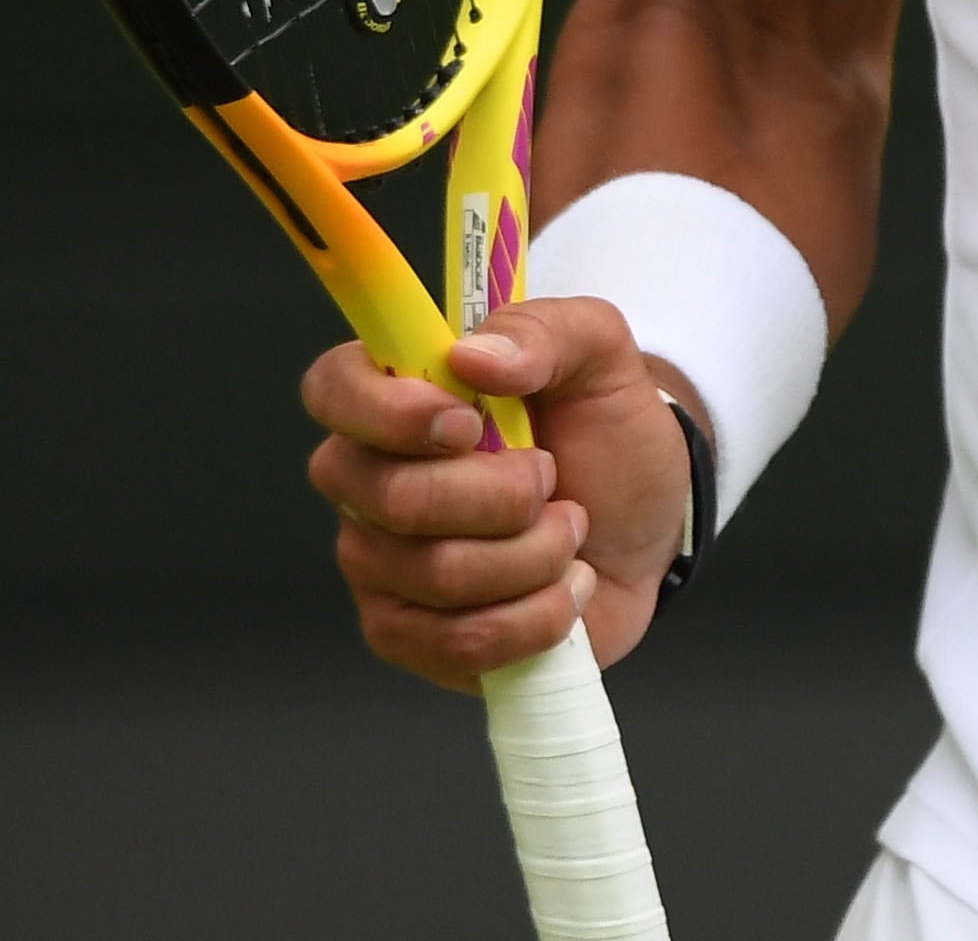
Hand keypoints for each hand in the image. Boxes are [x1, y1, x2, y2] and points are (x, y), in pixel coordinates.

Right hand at [303, 295, 694, 687]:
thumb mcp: (597, 353)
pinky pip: (458, 644)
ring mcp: (382, 568)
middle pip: (393, 500)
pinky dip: (536, 618)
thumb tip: (470, 356)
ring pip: (440, 576)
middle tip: (551, 477)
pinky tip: (565, 588)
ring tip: (570, 530)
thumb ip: (540, 332)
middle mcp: (367, 483)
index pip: (331, 391)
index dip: (389, 412)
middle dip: (502, 495)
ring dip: (536, 554)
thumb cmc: (602, 433)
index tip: (468, 422)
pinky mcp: (412, 639)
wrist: (645, 526)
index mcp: (394, 397)